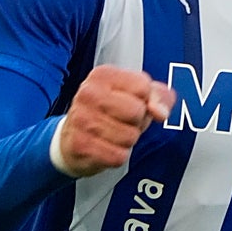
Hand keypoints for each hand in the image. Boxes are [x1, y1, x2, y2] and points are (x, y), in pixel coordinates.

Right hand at [56, 67, 175, 177]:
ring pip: (129, 136)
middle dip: (137, 122)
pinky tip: (105, 147)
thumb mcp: (134, 95)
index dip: (144, 100)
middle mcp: (88, 93)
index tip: (131, 102)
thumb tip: (160, 112)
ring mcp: (82, 119)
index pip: (143, 87)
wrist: (71, 139)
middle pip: (137, 111)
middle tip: (122, 121)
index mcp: (103, 75)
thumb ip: (158, 96)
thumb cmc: (107, 113)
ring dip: (127, 140)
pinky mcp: (80, 145)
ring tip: (113, 134)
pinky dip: (118, 156)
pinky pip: (118, 156)